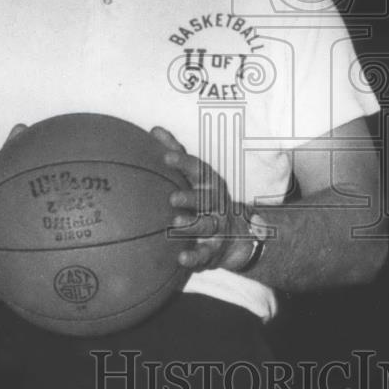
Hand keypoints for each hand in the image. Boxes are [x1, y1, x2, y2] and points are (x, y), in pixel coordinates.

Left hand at [151, 126, 251, 271]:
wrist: (234, 235)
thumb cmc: (205, 199)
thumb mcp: (195, 176)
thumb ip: (176, 153)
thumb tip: (154, 129)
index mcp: (209, 184)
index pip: (198, 170)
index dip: (183, 163)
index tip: (166, 157)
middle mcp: (216, 204)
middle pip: (205, 198)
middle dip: (190, 197)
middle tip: (172, 198)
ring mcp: (217, 227)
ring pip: (206, 225)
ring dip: (192, 225)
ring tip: (175, 224)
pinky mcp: (214, 250)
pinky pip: (205, 254)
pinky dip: (194, 257)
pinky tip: (181, 259)